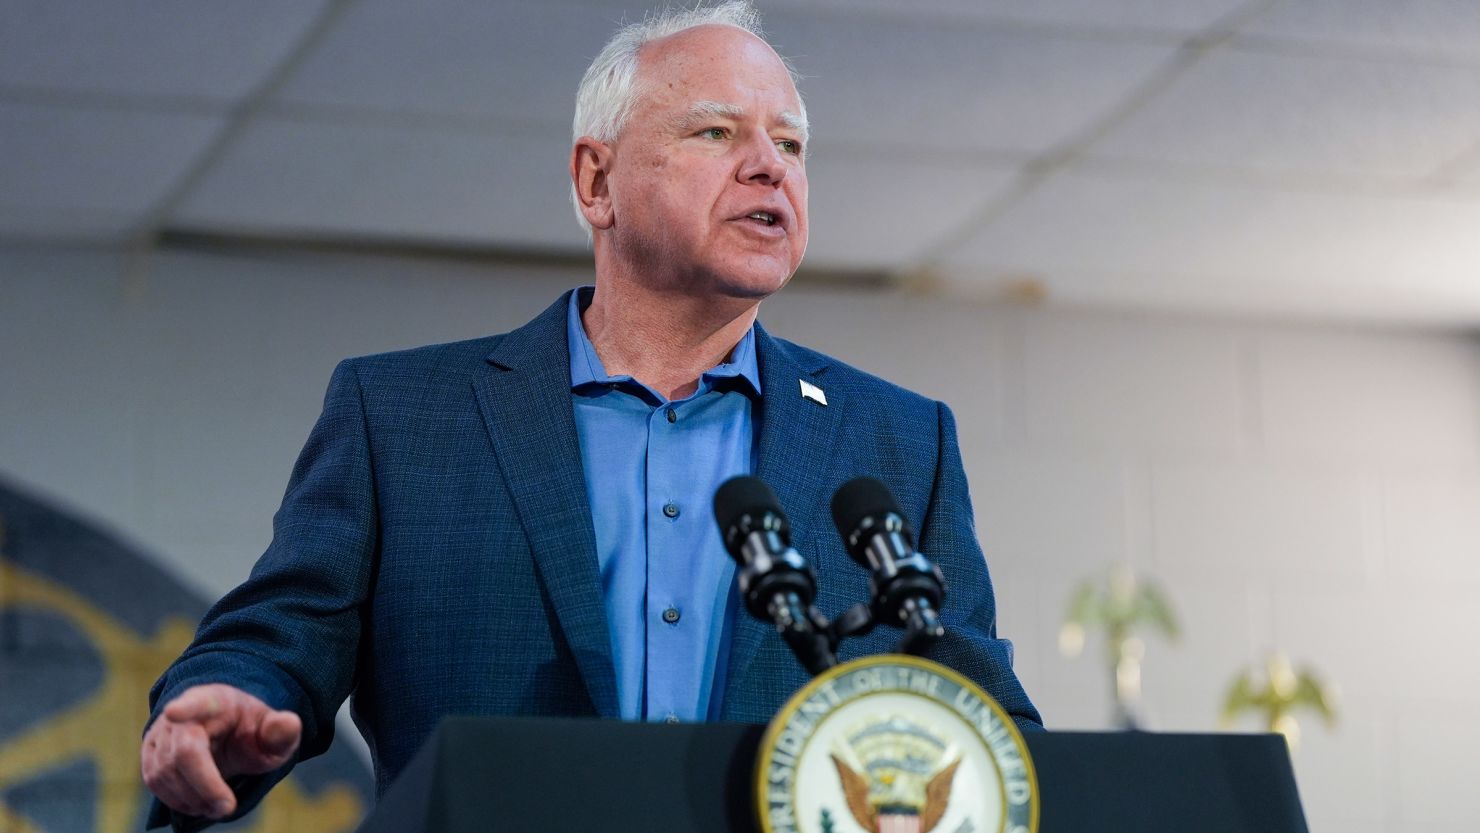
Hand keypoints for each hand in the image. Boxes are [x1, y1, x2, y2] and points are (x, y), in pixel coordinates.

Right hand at [140, 684, 302, 818]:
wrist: (227, 732)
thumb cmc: (250, 730)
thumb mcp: (273, 731)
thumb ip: (281, 730)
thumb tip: (290, 723)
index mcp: (215, 700)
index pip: (198, 702)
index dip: (185, 708)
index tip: (174, 711)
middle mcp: (180, 714)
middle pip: (183, 753)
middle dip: (205, 785)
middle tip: (227, 808)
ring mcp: (160, 732)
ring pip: (164, 772)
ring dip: (191, 797)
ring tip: (218, 806)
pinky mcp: (149, 752)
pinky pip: (154, 781)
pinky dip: (176, 799)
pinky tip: (198, 804)